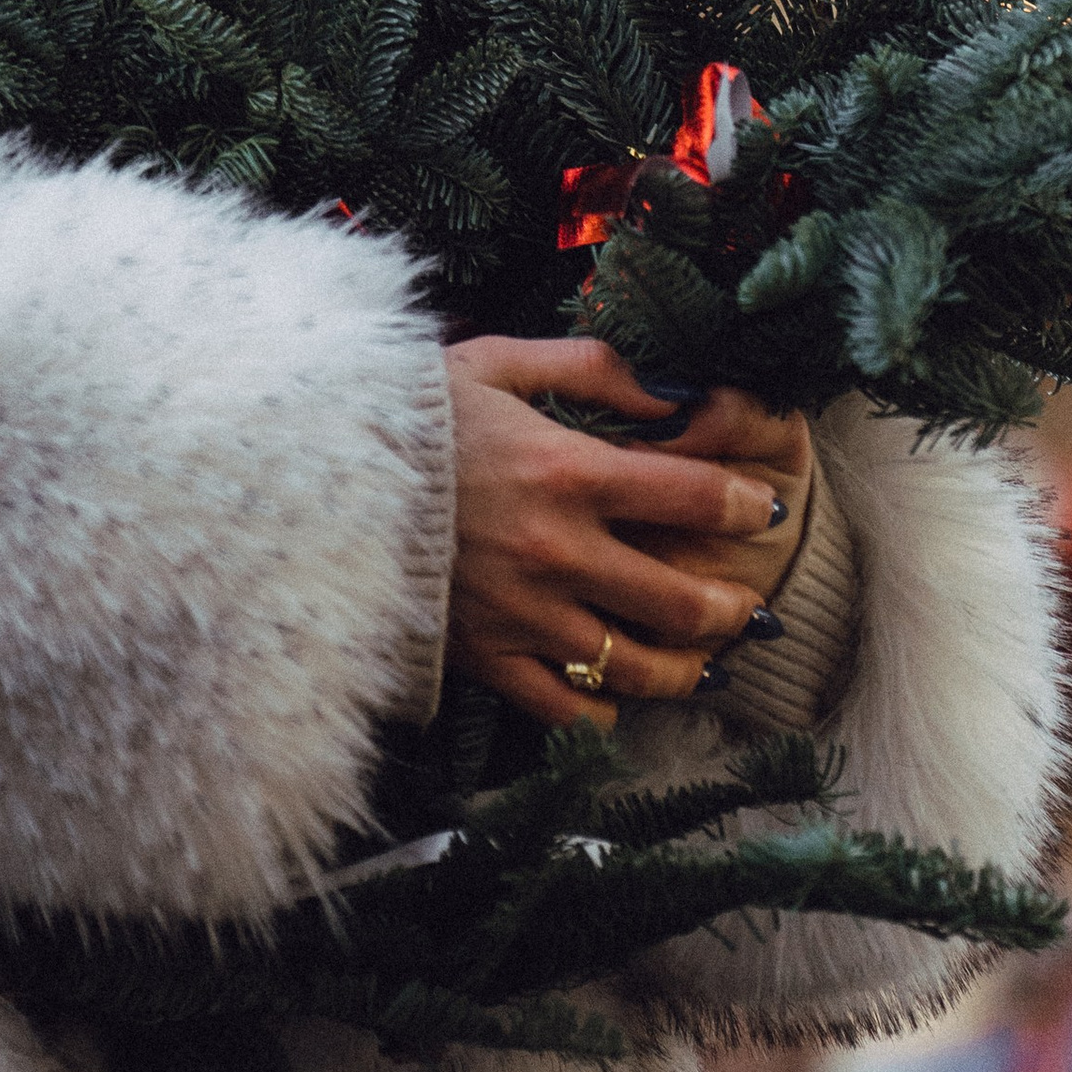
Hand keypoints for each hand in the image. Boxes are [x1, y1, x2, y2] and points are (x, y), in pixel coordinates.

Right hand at [444, 337, 791, 729]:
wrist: (309, 474)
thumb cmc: (407, 412)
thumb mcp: (498, 363)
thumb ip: (593, 368)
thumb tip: (673, 389)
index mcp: (568, 471)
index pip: (694, 498)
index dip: (744, 504)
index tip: (762, 509)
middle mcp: (559, 551)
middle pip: (683, 602)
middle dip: (732, 607)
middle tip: (747, 604)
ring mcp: (525, 614)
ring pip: (638, 667)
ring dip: (689, 669)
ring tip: (706, 660)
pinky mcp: (487, 657)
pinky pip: (567, 708)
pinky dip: (605, 709)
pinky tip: (618, 694)